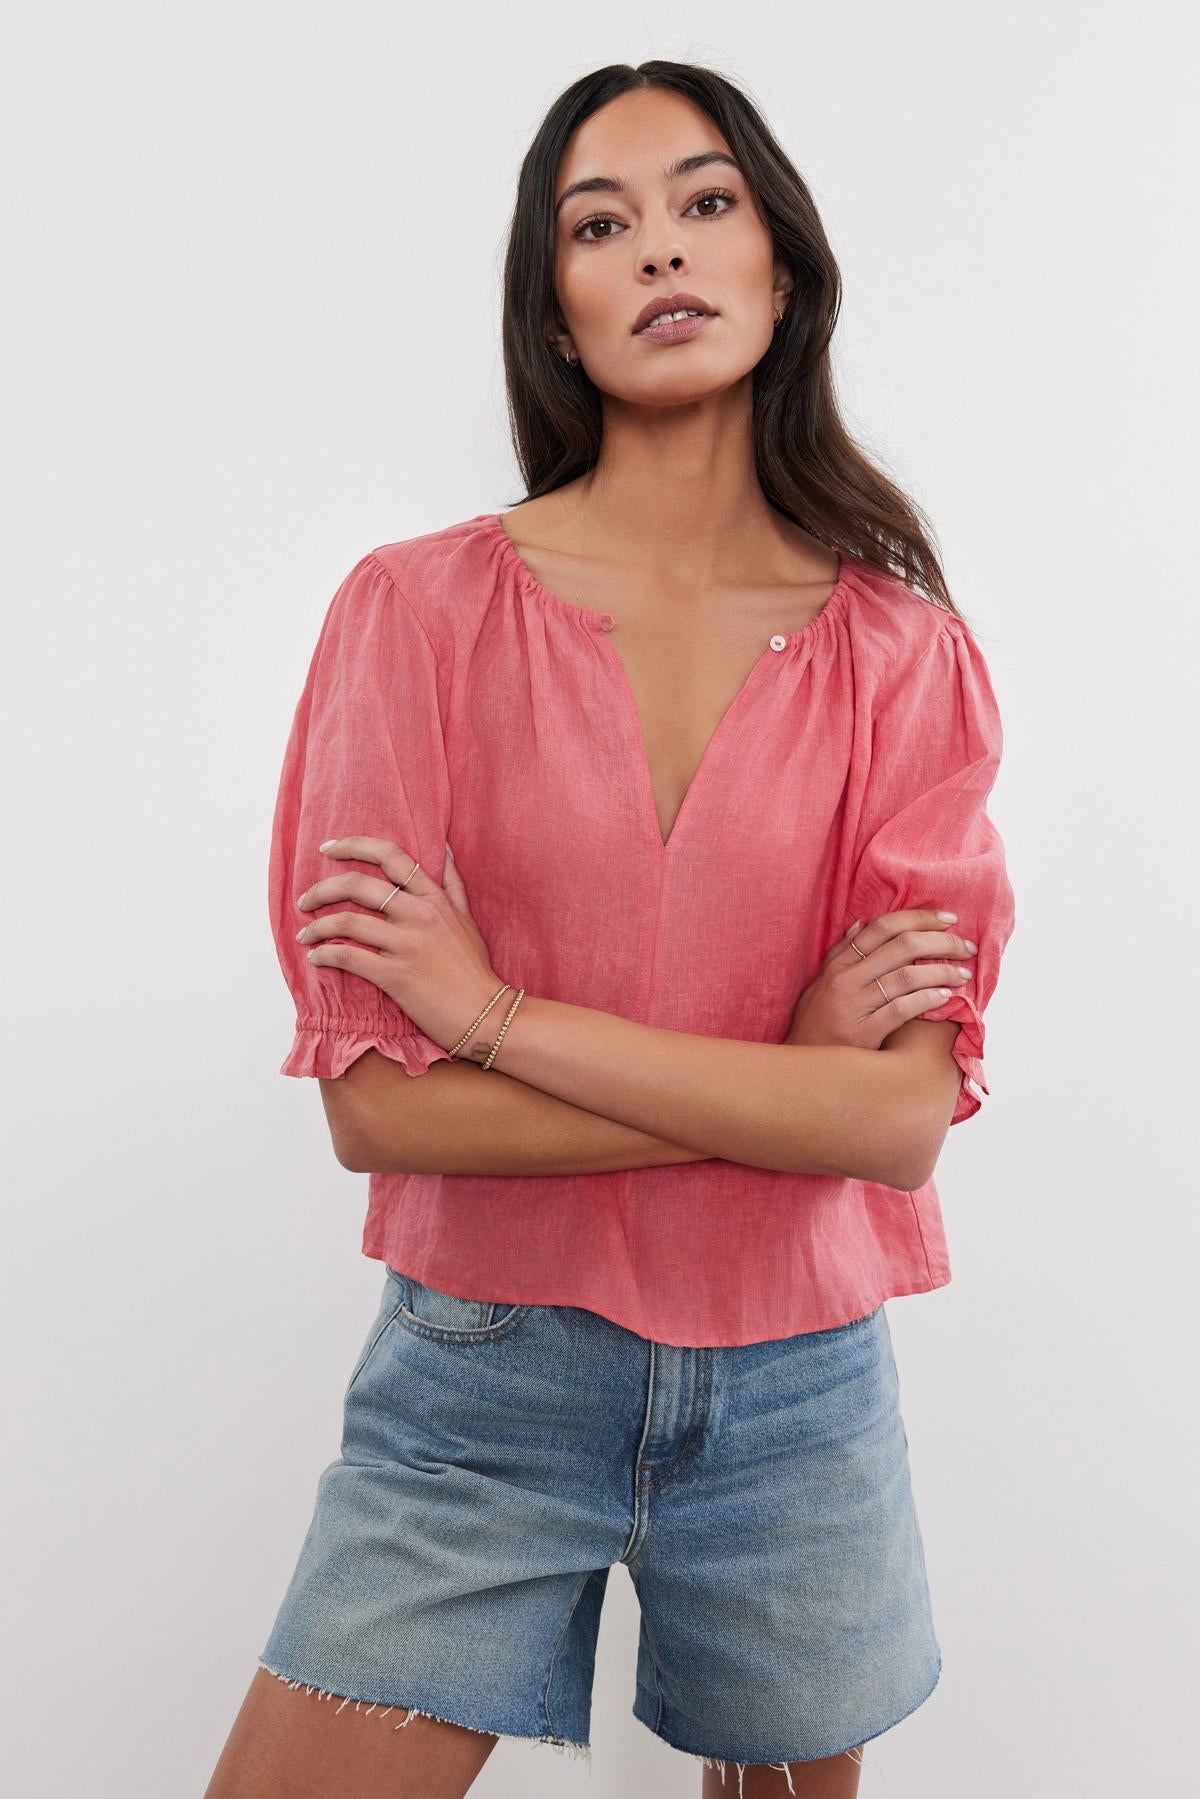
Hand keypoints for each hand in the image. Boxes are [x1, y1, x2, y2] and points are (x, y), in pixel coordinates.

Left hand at [295, 835, 505, 1052]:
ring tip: (306, 934)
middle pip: (358, 885)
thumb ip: (453, 883)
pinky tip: (316, 957)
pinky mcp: (395, 976)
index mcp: (435, 898)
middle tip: (306, 900)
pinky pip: (349, 957)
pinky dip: (325, 955)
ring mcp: (407, 945)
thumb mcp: (468, 919)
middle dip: (322, 889)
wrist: (485, 1014)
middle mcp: (419, 915)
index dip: (354, 845)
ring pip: (347, 921)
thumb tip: (443, 848)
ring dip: (317, 926)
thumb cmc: (475, 969)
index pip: (391, 856)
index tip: (328, 848)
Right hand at [786, 909, 976, 1049]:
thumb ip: (840, 953)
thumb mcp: (819, 984)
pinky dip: (927, 999)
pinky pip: (902, 1009)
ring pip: (907, 976)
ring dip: (942, 970)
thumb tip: (862, 923)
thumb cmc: (813, 1025)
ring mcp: (854, 1006)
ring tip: (963, 973)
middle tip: (966, 945)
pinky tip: (945, 997)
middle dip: (941, 941)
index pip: (882, 927)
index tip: (948, 918)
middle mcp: (846, 980)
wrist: (800, 1069)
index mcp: (838, 965)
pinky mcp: (863, 1034)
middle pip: (902, 947)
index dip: (919, 918)